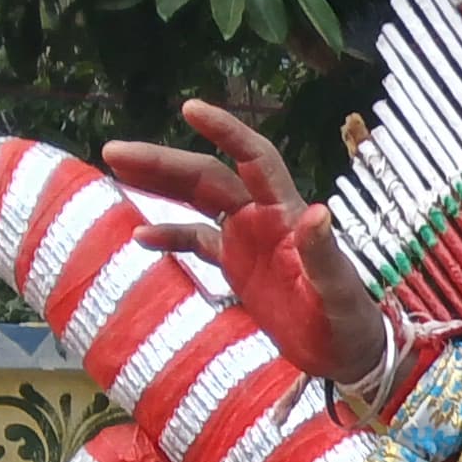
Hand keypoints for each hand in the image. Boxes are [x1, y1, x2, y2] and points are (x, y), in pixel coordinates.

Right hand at [100, 101, 385, 390]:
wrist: (344, 353)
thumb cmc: (347, 319)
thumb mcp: (337, 290)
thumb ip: (322, 254)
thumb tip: (318, 212)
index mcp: (287, 213)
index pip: (254, 158)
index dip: (225, 132)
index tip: (189, 109)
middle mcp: (263, 216)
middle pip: (208, 176)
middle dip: (164, 161)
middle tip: (114, 150)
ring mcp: (246, 238)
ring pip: (196, 199)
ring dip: (159, 184)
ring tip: (115, 167)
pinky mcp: (235, 264)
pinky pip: (195, 240)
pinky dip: (169, 234)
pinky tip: (140, 235)